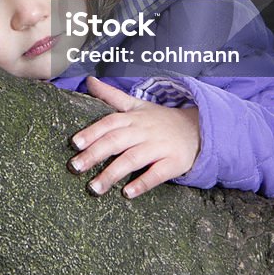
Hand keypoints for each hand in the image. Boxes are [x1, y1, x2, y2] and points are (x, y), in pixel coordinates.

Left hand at [69, 77, 199, 198]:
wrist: (198, 129)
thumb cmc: (159, 119)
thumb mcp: (136, 104)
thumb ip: (111, 95)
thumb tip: (89, 81)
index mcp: (133, 117)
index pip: (110, 122)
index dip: (92, 131)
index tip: (75, 143)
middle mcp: (144, 130)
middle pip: (117, 141)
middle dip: (95, 154)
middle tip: (75, 167)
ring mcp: (160, 146)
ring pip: (133, 159)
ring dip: (113, 173)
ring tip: (94, 187)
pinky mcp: (174, 162)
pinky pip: (158, 173)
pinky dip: (143, 183)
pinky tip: (127, 193)